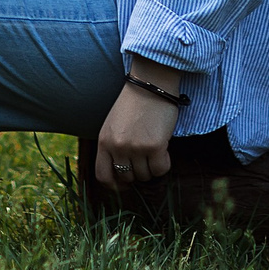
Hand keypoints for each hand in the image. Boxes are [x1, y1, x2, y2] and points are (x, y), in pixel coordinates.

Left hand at [94, 59, 180, 187]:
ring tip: (155, 149)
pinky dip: (164, 164)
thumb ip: (113, 146)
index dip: (114, 185)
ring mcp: (136, 148)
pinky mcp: (155, 146)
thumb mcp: (113, 125)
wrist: (151, 84)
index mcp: (104, 141)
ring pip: (145, 175)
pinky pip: (161, 169)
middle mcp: (117, 147)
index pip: (103, 176)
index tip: (124, 185)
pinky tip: (165, 149)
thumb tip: (121, 173)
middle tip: (146, 158)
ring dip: (152, 167)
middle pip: (127, 177)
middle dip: (137, 172)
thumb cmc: (134, 103)